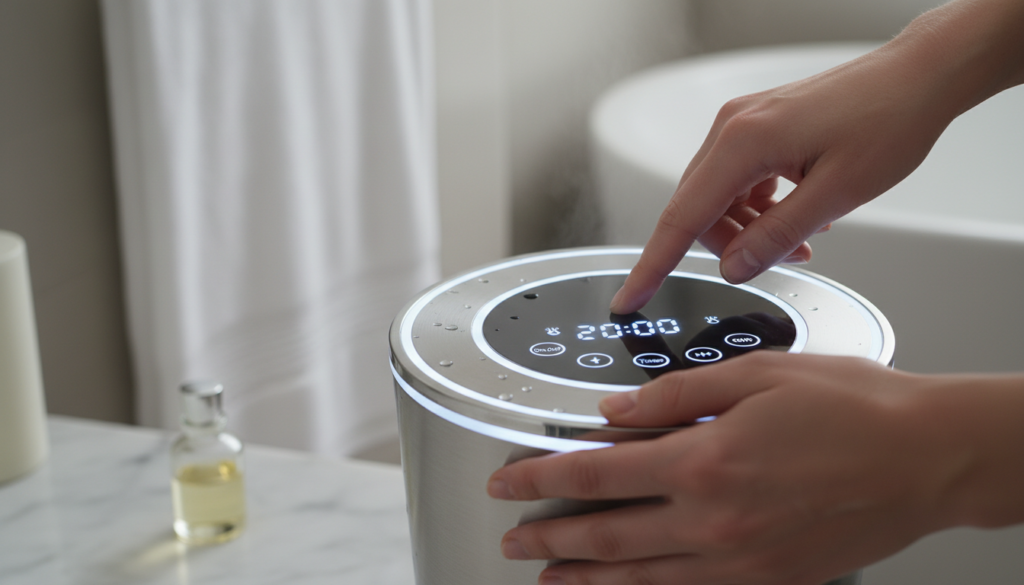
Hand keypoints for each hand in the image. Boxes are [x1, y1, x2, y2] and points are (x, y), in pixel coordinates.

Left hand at [487, 353, 993, 584]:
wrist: (926, 458)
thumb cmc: (854, 408)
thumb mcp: (757, 373)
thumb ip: (674, 394)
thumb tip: (616, 410)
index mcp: (704, 460)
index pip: (595, 473)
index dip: (541, 478)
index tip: (509, 481)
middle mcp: (714, 520)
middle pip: (605, 536)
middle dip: (548, 538)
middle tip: (512, 537)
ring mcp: (739, 560)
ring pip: (639, 577)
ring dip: (585, 578)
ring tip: (549, 577)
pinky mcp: (767, 580)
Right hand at [609, 0, 1023, 313]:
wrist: (917, 77)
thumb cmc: (889, 120)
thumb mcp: (836, 194)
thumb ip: (776, 236)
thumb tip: (734, 266)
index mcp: (744, 142)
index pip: (681, 218)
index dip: (652, 265)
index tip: (630, 297)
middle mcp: (733, 127)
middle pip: (699, 210)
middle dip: (728, 246)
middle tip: (780, 260)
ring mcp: (743, 122)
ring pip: (718, 197)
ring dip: (748, 228)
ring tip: (800, 240)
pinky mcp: (758, 125)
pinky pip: (738, 180)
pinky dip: (757, 207)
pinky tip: (796, 212)